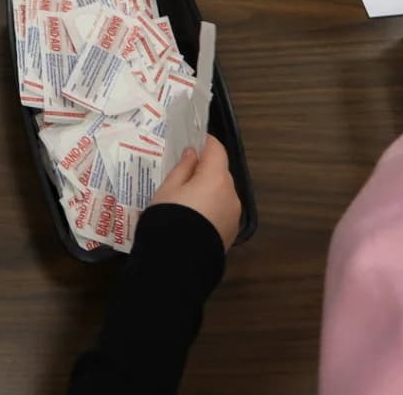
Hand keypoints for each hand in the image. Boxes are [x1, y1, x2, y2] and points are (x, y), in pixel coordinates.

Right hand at [152, 136, 241, 250]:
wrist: (177, 261)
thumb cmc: (169, 218)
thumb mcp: (168, 188)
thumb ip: (183, 167)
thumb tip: (192, 154)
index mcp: (216, 178)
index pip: (216, 149)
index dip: (205, 142)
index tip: (192, 141)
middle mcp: (231, 194)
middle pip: (220, 172)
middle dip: (205, 170)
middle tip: (182, 174)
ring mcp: (234, 214)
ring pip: (222, 192)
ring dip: (209, 190)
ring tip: (187, 200)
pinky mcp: (232, 231)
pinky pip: (223, 210)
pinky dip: (212, 208)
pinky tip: (195, 217)